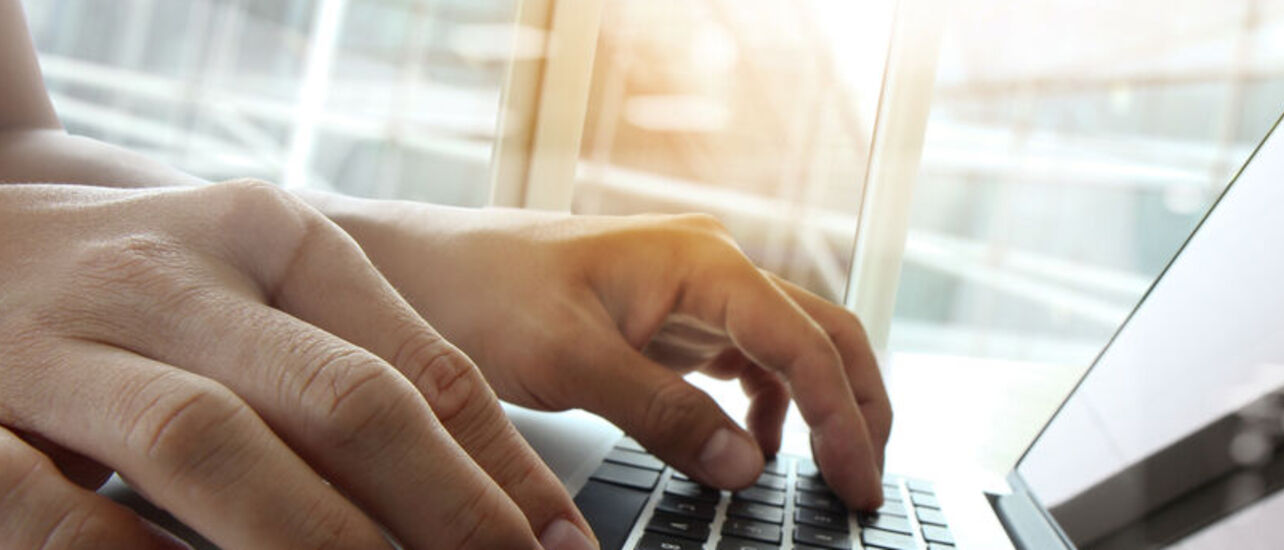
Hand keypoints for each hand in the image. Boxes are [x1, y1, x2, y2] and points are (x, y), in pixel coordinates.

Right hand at [0, 182, 593, 548]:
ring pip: (209, 442)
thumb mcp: (251, 293)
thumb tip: (491, 495)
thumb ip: (352, 370)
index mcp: (270, 236)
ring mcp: (60, 340)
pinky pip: (52, 502)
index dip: (503, 470)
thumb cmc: (132, 291)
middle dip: (441, 512)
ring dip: (313, 541)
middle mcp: (176, 276)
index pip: (420, 363)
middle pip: (341, 399)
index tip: (559, 545)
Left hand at [330, 204, 892, 509]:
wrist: (417, 268)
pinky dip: (770, 406)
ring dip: (823, 406)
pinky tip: (756, 449)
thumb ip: (662, 413)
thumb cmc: (478, 291)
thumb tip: (745, 466)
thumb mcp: (567, 361)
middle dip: (859, 406)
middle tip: (866, 481)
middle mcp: (711, 265)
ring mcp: (694, 290)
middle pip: (823, 333)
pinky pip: (748, 359)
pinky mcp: (671, 317)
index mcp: (701, 260)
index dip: (845, 418)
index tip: (857, 482)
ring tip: (832, 472)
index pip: (805, 343)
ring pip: (793, 346)